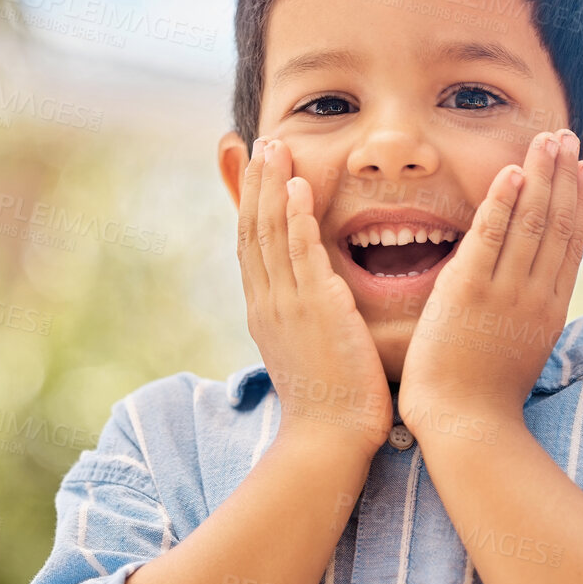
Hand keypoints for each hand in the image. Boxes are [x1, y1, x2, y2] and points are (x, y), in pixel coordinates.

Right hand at [238, 138, 392, 454]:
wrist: (331, 439)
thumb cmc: (332, 405)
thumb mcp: (311, 352)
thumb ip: (310, 320)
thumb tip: (317, 303)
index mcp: (265, 312)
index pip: (251, 246)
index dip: (250, 204)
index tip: (254, 170)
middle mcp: (268, 303)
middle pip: (252, 230)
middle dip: (255, 184)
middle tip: (260, 143)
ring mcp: (288, 305)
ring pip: (270, 234)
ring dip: (271, 187)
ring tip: (275, 148)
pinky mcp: (315, 309)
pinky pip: (301, 253)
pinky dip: (297, 218)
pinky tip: (298, 187)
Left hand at [397, 128, 582, 440]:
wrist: (468, 427)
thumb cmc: (485, 400)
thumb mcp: (521, 353)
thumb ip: (527, 319)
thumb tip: (534, 299)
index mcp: (549, 311)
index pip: (570, 246)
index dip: (579, 204)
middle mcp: (534, 296)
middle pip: (558, 224)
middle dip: (564, 177)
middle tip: (568, 139)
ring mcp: (504, 293)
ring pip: (531, 222)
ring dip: (540, 176)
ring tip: (548, 140)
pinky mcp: (468, 293)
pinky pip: (489, 237)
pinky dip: (502, 203)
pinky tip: (512, 173)